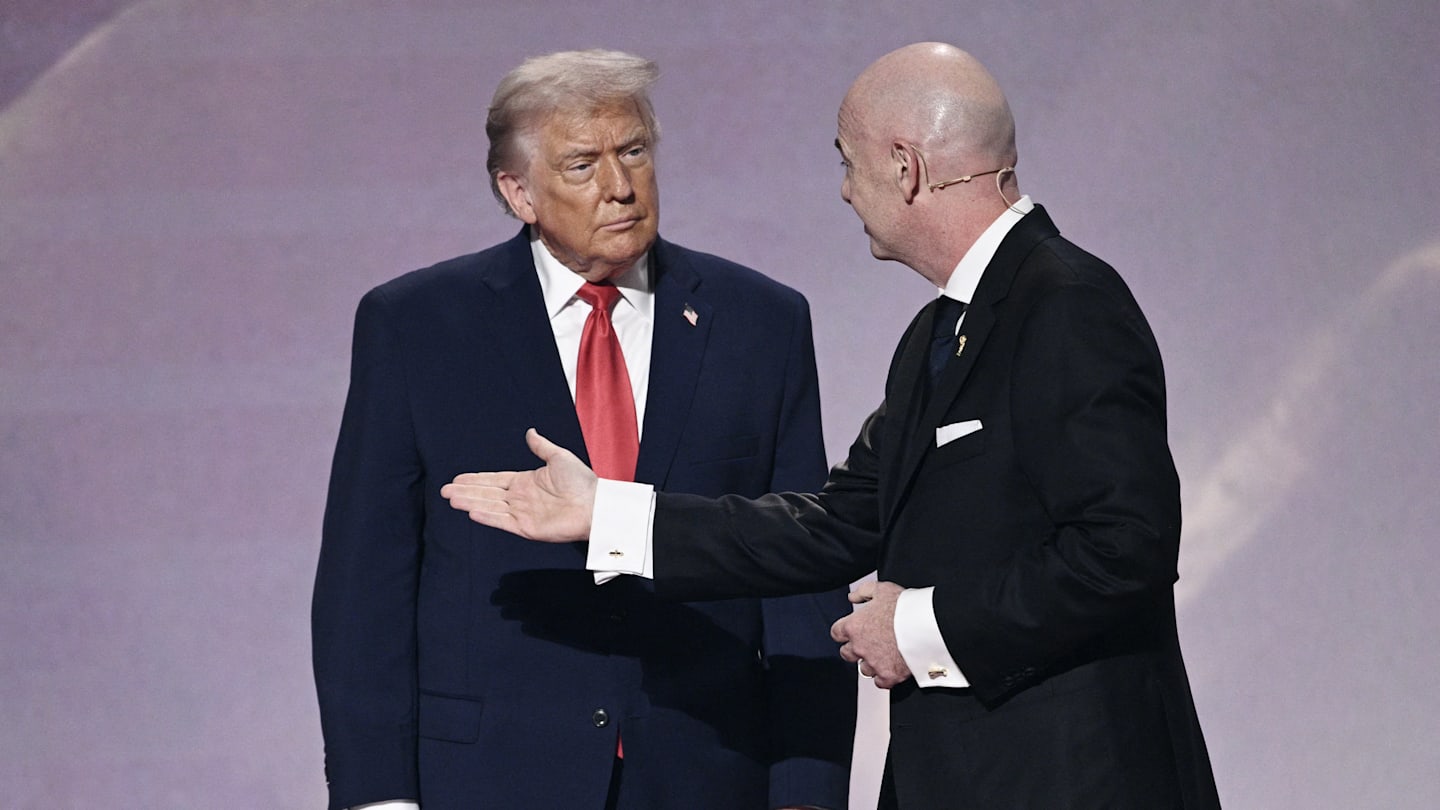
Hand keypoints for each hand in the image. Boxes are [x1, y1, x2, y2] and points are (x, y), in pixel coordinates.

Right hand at [440, 429, 597, 541]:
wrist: (596, 505)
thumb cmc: (583, 482)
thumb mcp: (559, 457)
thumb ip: (541, 446)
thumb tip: (530, 432)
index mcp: (526, 482)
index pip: (494, 480)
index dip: (476, 479)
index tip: (457, 478)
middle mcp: (521, 498)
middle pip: (487, 494)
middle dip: (466, 491)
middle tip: (444, 490)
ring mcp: (523, 514)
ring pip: (490, 507)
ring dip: (471, 503)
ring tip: (451, 499)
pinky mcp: (528, 528)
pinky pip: (503, 521)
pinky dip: (487, 517)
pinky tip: (472, 512)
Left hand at [831, 580, 911, 688]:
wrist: (926, 625)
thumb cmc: (905, 607)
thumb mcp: (881, 589)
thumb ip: (863, 592)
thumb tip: (852, 597)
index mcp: (854, 626)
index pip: (836, 633)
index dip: (845, 632)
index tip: (853, 631)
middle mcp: (859, 647)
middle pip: (846, 653)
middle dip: (855, 649)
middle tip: (870, 643)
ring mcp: (873, 663)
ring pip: (864, 669)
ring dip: (871, 663)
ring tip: (886, 654)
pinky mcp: (888, 675)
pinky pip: (880, 682)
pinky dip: (885, 676)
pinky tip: (893, 667)